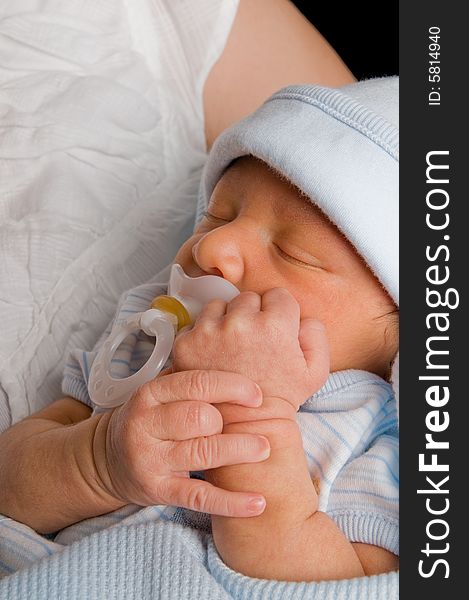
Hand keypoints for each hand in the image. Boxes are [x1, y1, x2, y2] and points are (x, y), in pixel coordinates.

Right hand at [93, 370, 269, 516]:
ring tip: (264, 449)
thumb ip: (191, 380)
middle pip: (201, 417)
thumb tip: (241, 361)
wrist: (108, 460)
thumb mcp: (160, 394)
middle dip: (231, 422)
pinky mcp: (158, 490)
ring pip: (203, 452)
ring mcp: (150, 459)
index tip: (258, 395)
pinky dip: (231, 501)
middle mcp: (146, 424)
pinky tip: (257, 502)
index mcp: (150, 393)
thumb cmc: (150, 420)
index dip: (232, 387)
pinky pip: (199, 496)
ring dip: (240, 451)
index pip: (196, 383)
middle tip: (253, 425)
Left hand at [172, 288, 329, 415]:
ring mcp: (210, 332)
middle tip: (254, 342)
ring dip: (226, 319)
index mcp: (275, 324)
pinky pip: (196, 323)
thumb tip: (301, 316)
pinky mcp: (187, 343)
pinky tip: (214, 354)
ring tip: (232, 346)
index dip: (278, 313)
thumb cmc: (282, 396)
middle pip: (247, 298)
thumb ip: (316, 333)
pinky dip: (204, 335)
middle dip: (252, 315)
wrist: (246, 424)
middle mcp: (241, 323)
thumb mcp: (316, 370)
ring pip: (220, 306)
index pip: (277, 294)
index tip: (274, 332)